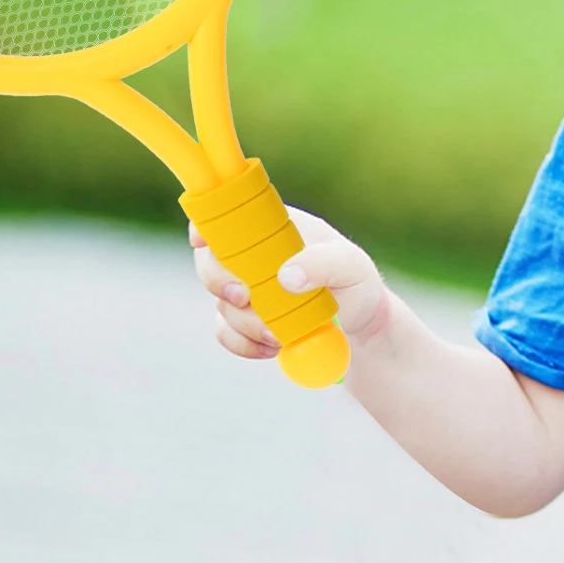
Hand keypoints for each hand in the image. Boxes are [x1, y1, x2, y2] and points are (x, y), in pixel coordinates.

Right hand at [191, 207, 391, 362]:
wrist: (360, 326)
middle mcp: (254, 256)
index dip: (207, 226)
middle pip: (210, 261)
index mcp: (274, 229)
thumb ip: (323, 263)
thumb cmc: (357, 284)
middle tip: (244, 298)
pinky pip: (225, 332)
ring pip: (220, 303)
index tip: (203, 244)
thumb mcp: (352, 266)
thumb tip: (284, 276)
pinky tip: (272, 346)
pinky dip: (244, 343)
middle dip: (220, 282)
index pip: (229, 216)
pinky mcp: (246, 321)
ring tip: (281, 332)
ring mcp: (247, 289)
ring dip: (245, 322)